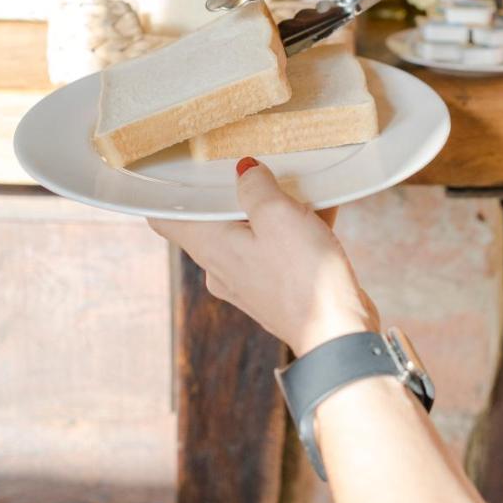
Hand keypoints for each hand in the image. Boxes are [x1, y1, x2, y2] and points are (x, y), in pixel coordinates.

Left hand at [148, 158, 377, 356]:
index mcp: (209, 247)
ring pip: (249, 232)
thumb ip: (256, 186)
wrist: (338, 334)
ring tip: (302, 191)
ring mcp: (248, 280)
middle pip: (212, 220)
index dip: (166, 190)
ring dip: (272, 210)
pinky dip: (293, 230)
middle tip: (257, 169)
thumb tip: (245, 171)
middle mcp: (221, 266)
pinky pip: (275, 249)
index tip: (178, 168)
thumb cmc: (304, 277)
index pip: (164, 218)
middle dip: (235, 193)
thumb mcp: (279, 216)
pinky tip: (322, 213)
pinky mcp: (275, 289)